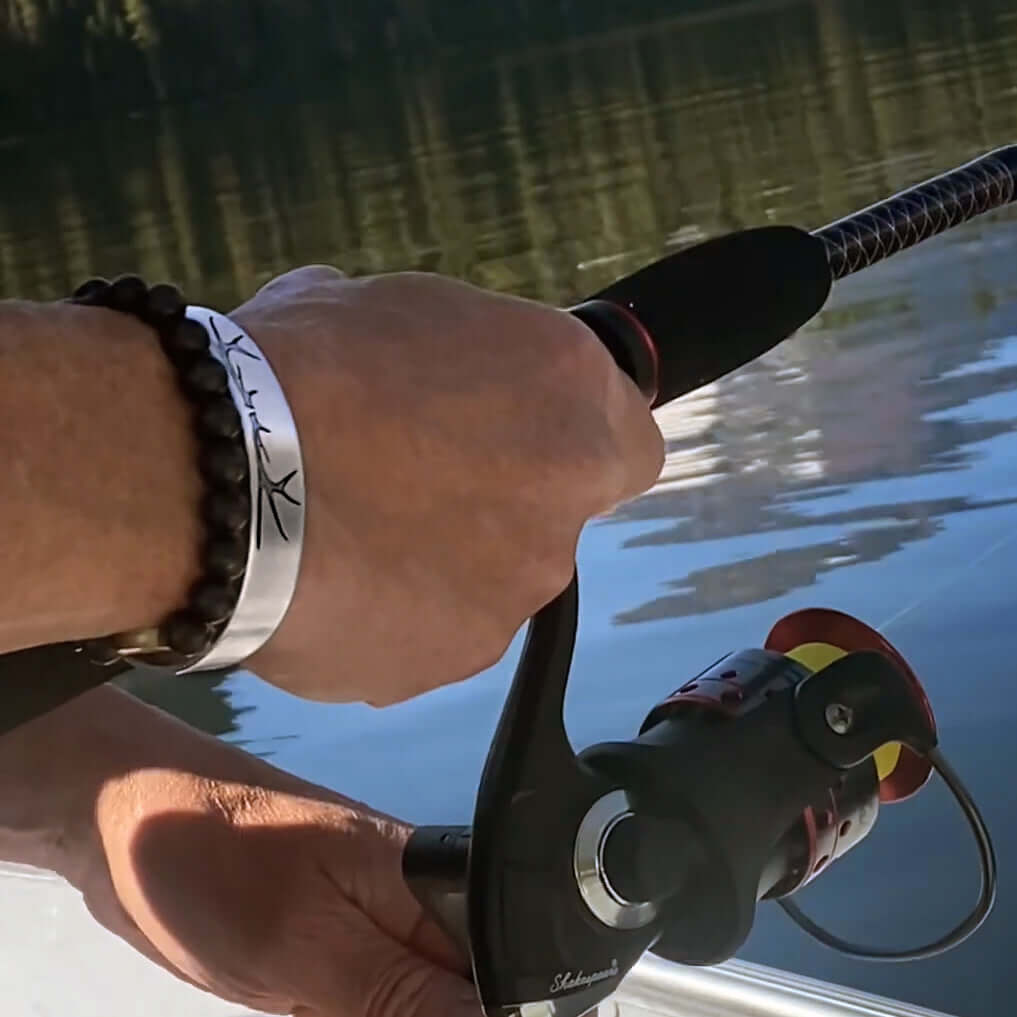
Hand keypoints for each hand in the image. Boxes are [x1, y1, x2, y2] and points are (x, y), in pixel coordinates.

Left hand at [69, 695, 477, 1016]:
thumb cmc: (215, 863)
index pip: (505, 977)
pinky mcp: (332, 953)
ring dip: (370, 1012)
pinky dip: (335, 1013)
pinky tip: (300, 998)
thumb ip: (405, 995)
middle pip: (459, 998)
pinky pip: (366, 1007)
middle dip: (403, 1012)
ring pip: (409, 1007)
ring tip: (305, 990)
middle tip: (326, 996)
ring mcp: (371, 933)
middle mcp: (416, 909)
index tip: (393, 1009)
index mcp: (433, 886)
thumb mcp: (308, 942)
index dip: (487, 1012)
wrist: (124, 824)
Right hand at [231, 267, 663, 702]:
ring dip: (444, 562)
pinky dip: (397, 613)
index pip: (630, 440)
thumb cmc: (298, 366)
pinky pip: (436, 632)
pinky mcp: (455, 658)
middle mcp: (565, 496)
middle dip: (499, 502)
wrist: (216, 478)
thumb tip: (432, 368)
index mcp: (569, 392)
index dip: (572, 441)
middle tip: (412, 484)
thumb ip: (451, 353)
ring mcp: (516, 589)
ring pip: (496, 579)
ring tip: (353, 536)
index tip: (522, 440)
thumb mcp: (389, 309)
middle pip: (556, 514)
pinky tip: (331, 582)